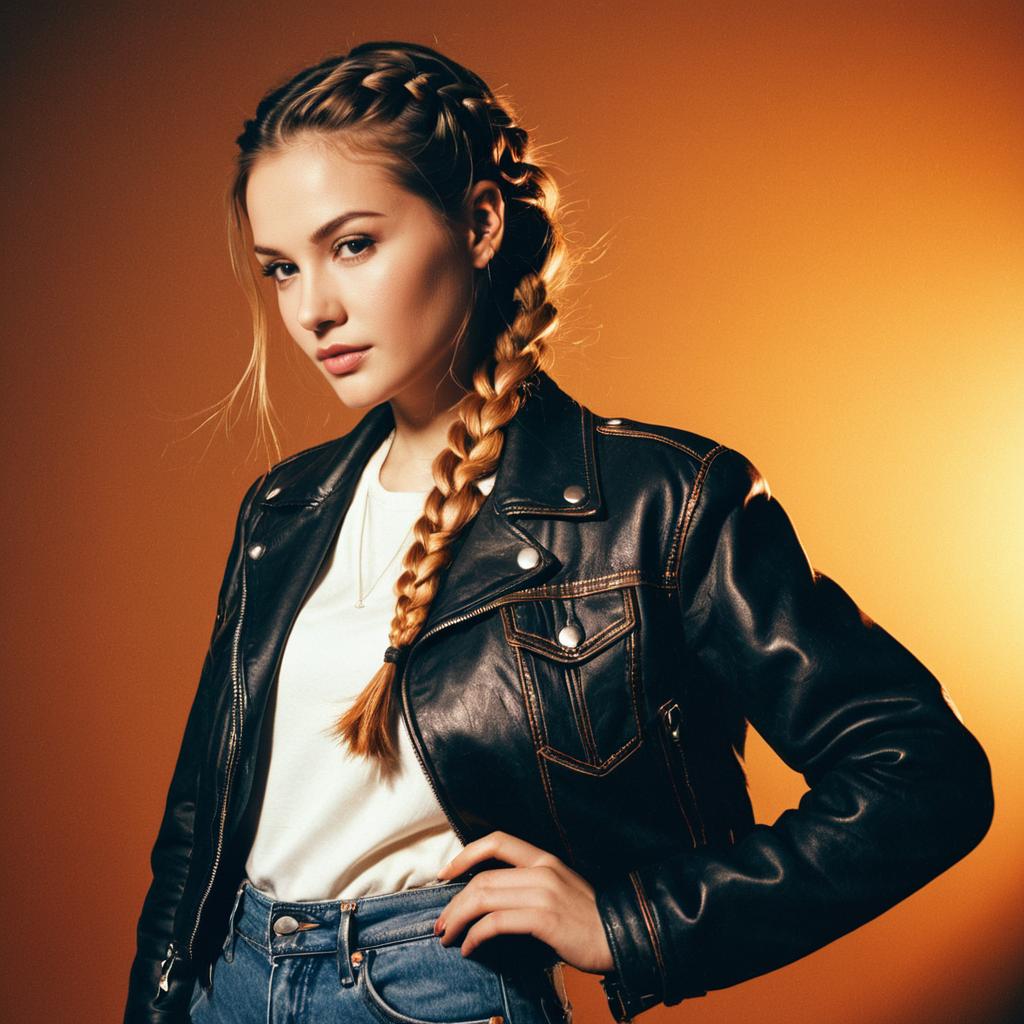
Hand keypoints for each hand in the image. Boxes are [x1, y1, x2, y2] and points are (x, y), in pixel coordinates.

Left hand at [432, 830, 614, 973]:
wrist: (623, 938)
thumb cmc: (587, 920)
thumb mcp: (560, 889)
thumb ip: (530, 885)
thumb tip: (489, 898)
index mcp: (544, 859)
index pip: (496, 841)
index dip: (465, 855)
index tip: (444, 874)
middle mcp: (542, 870)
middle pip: (482, 877)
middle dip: (454, 902)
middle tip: (441, 923)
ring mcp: (544, 893)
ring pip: (484, 897)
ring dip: (458, 919)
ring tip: (448, 936)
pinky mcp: (544, 920)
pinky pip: (496, 923)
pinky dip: (476, 936)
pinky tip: (470, 948)